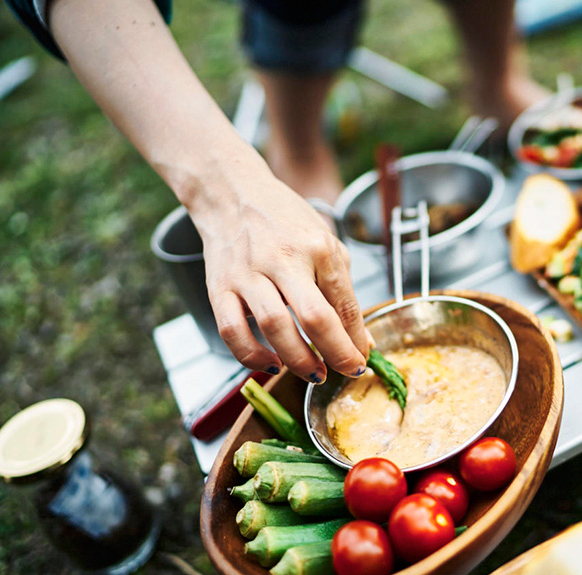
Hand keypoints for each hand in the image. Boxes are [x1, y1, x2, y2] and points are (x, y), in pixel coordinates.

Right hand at [192, 170, 368, 382]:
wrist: (232, 193)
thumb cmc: (285, 222)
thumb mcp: (325, 245)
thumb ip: (344, 292)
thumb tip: (361, 341)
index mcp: (317, 247)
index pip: (344, 303)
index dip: (356, 340)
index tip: (361, 360)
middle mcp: (283, 259)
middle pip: (314, 316)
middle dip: (335, 352)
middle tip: (344, 371)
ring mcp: (248, 273)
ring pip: (274, 326)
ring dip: (297, 359)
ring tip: (313, 374)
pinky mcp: (219, 286)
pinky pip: (232, 330)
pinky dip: (251, 355)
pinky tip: (271, 363)